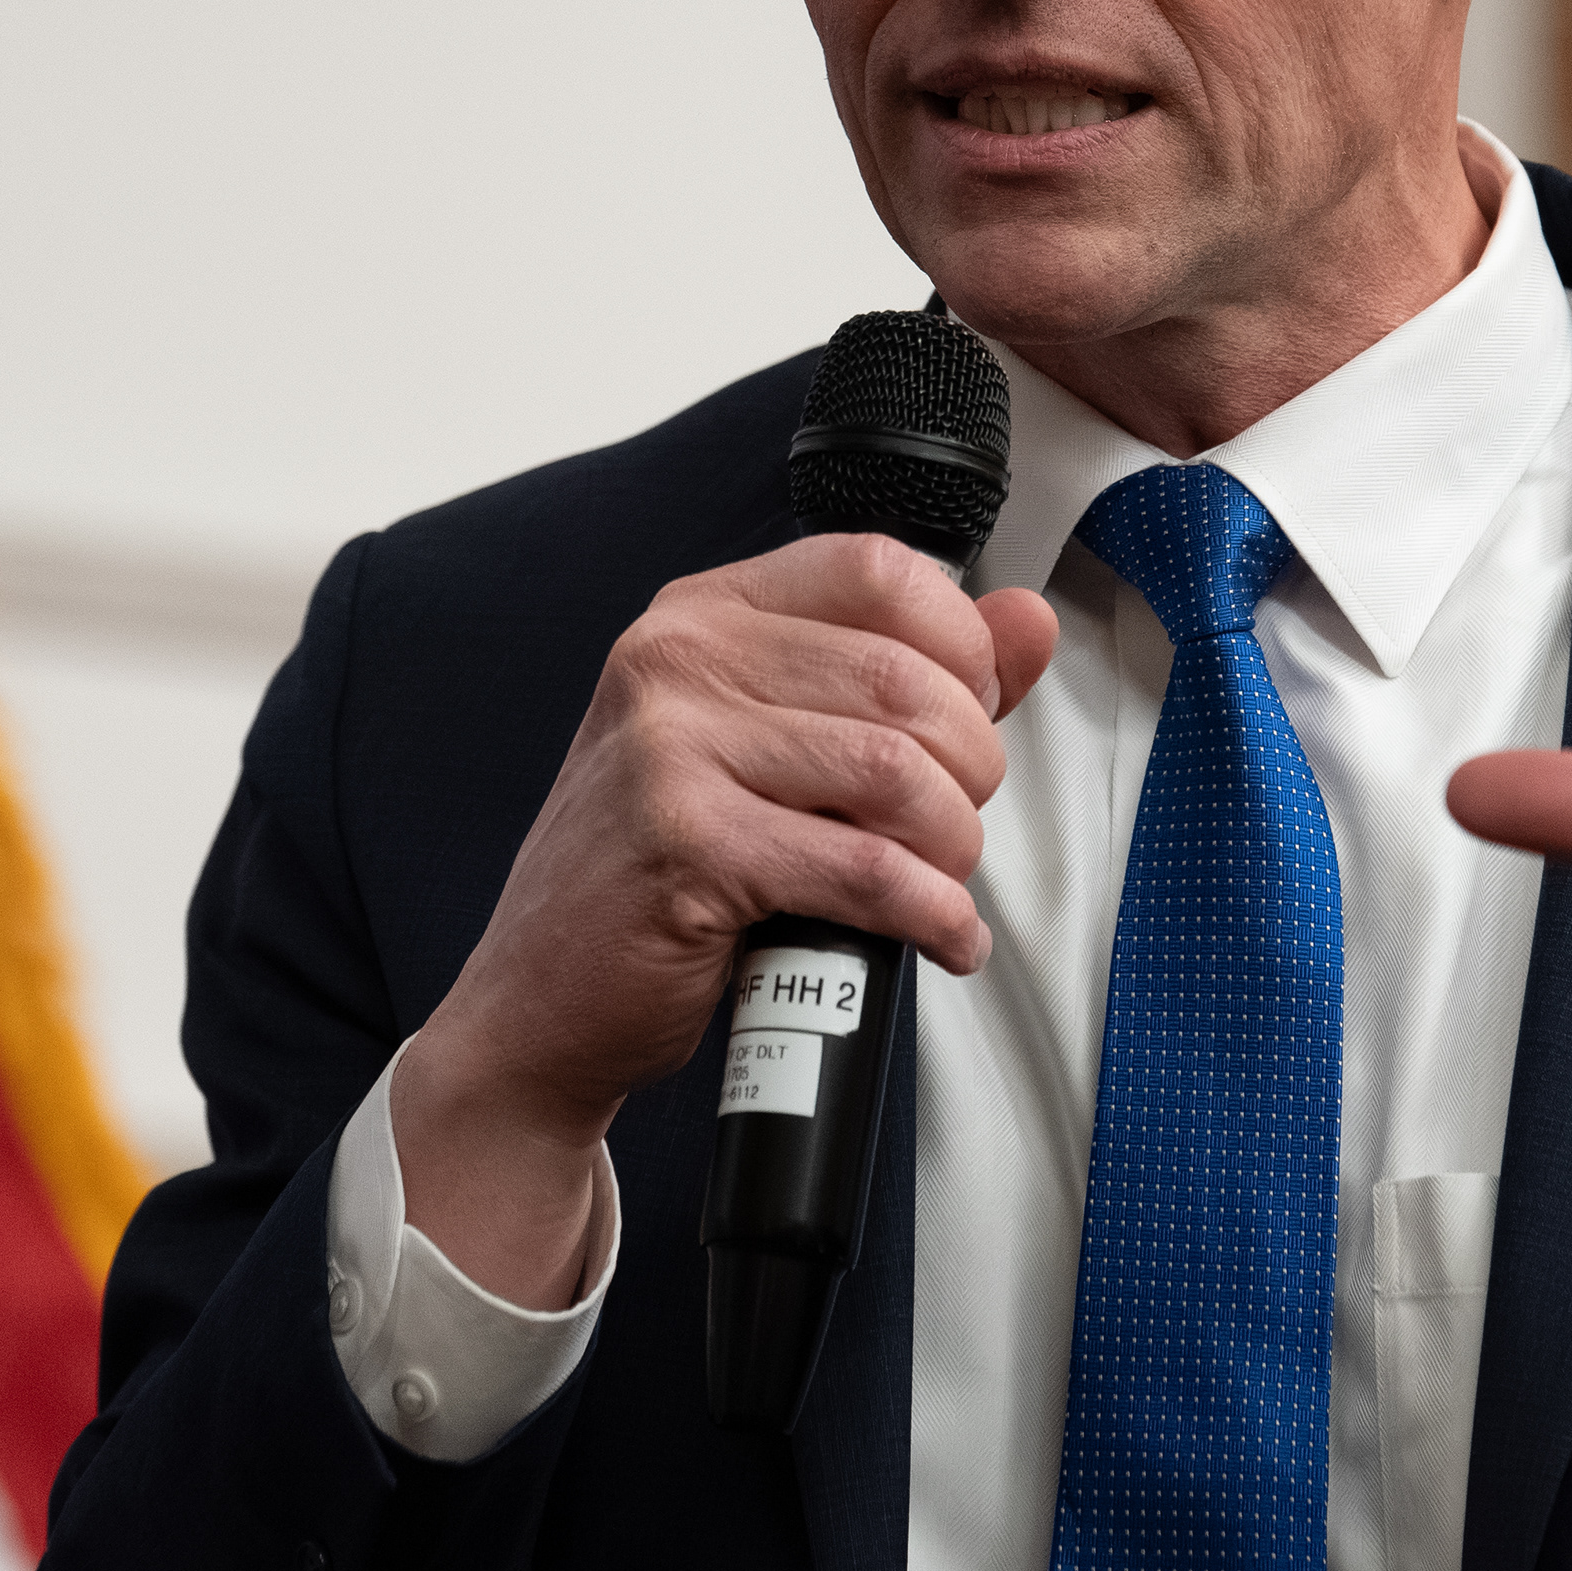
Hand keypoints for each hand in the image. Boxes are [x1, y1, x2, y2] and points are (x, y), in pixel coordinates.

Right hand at [393, 537, 1059, 1304]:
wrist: (543, 1000)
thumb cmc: (664, 871)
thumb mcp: (773, 747)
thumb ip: (908, 675)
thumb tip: (1029, 621)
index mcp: (702, 615)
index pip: (880, 570)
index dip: (961, 645)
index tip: (974, 714)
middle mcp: (676, 661)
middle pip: (906, 679)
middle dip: (970, 769)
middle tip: (954, 827)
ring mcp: (670, 749)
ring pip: (897, 773)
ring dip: (954, 846)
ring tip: (943, 883)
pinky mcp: (687, 847)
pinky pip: (866, 869)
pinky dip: (931, 914)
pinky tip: (940, 937)